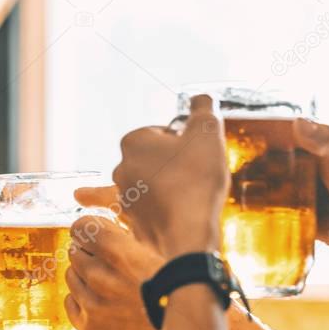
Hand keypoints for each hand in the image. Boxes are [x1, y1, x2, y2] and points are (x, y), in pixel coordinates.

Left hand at [65, 203, 164, 329]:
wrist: (186, 321)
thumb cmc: (175, 276)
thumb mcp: (155, 237)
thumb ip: (122, 217)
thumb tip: (79, 195)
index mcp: (118, 252)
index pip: (80, 227)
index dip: (92, 227)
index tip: (99, 231)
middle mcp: (101, 278)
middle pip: (75, 251)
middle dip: (90, 251)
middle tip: (110, 260)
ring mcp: (94, 306)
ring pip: (71, 276)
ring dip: (85, 274)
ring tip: (108, 280)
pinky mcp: (92, 327)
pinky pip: (70, 302)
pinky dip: (80, 299)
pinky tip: (99, 298)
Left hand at [106, 95, 228, 258]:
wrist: (188, 230)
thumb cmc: (195, 179)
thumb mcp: (207, 131)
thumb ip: (202, 109)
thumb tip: (200, 99)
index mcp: (133, 142)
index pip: (160, 132)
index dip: (181, 139)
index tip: (194, 150)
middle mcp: (121, 169)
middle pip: (151, 159)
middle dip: (169, 163)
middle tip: (193, 172)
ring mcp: (125, 199)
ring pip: (146, 186)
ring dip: (162, 187)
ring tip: (184, 192)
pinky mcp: (133, 224)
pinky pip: (145, 213)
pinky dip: (156, 211)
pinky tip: (170, 212)